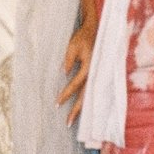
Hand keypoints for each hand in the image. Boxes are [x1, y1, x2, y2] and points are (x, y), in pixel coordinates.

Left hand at [58, 0, 99, 125]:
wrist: (93, 29)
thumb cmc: (81, 37)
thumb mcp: (72, 45)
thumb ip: (69, 59)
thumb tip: (64, 73)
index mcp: (90, 66)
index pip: (76, 84)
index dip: (67, 94)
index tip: (57, 103)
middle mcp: (95, 73)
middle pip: (86, 96)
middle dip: (77, 110)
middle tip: (68, 123)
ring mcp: (97, 75)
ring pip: (89, 95)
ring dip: (82, 108)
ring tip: (74, 121)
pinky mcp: (96, 75)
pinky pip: (90, 90)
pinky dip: (86, 100)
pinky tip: (80, 109)